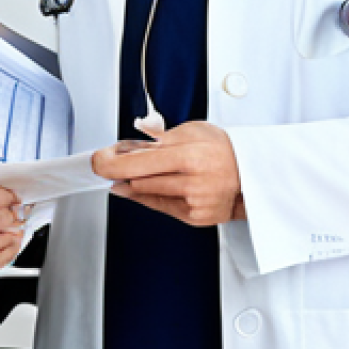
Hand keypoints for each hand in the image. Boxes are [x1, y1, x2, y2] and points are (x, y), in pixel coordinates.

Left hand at [92, 121, 243, 225]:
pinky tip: (151, 185)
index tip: (97, 161)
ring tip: (136, 170)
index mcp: (188, 156)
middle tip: (109, 162)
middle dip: (120, 171)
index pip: (137, 162)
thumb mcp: (191, 131)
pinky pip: (161, 206)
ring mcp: (192, 203)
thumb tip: (129, 144)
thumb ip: (159, 139)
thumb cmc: (223, 148)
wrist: (252, 174)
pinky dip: (151, 194)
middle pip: (138, 180)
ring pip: (147, 193)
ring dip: (135, 182)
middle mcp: (191, 182)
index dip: (111, 163)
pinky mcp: (194, 217)